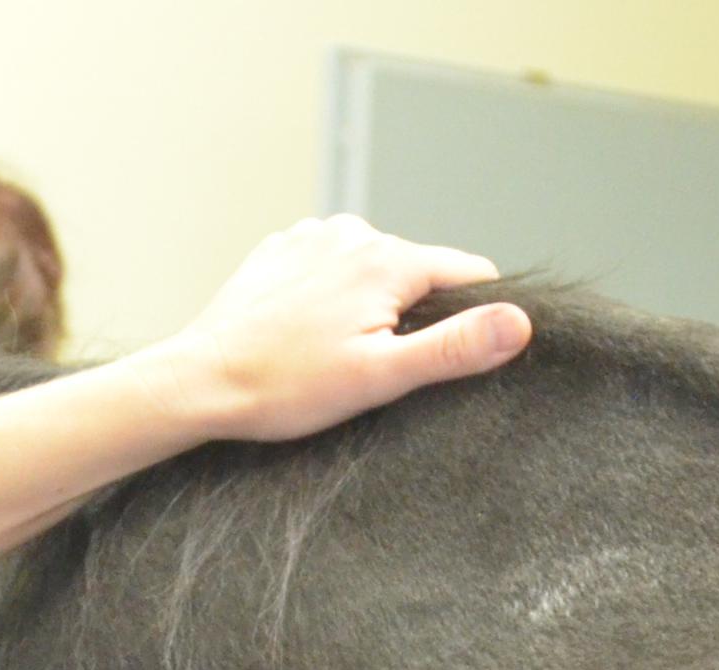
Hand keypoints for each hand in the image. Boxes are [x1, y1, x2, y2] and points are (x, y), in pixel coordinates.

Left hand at [144, 214, 529, 445]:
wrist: (199, 382)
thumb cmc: (284, 388)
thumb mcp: (381, 377)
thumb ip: (454, 347)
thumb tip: (519, 323)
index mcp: (388, 259)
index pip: (470, 274)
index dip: (474, 317)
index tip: (455, 355)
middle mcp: (353, 232)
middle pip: (418, 273)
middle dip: (413, 316)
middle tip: (373, 367)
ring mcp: (312, 236)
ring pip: (372, 270)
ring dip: (368, 306)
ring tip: (332, 354)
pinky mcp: (281, 251)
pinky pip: (328, 269)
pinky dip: (328, 298)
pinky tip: (304, 336)